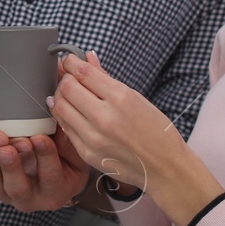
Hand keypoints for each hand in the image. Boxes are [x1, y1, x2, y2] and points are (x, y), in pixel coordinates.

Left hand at [0, 130, 91, 211]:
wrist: (52, 170)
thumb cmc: (66, 159)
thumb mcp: (73, 151)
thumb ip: (67, 140)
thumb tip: (59, 117)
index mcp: (56, 191)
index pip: (51, 175)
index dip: (46, 156)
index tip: (39, 138)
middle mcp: (32, 199)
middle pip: (19, 188)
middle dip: (12, 167)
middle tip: (7, 148)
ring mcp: (9, 195)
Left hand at [51, 51, 224, 221]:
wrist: (165, 167)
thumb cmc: (156, 131)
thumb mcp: (137, 98)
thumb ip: (107, 78)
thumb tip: (88, 58)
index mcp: (121, 98)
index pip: (84, 73)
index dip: (71, 62)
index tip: (69, 60)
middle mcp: (105, 118)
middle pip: (67, 88)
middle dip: (65, 78)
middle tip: (69, 77)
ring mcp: (93, 138)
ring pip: (60, 107)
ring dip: (60, 96)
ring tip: (68, 94)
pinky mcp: (87, 153)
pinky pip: (65, 128)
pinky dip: (64, 116)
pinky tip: (70, 111)